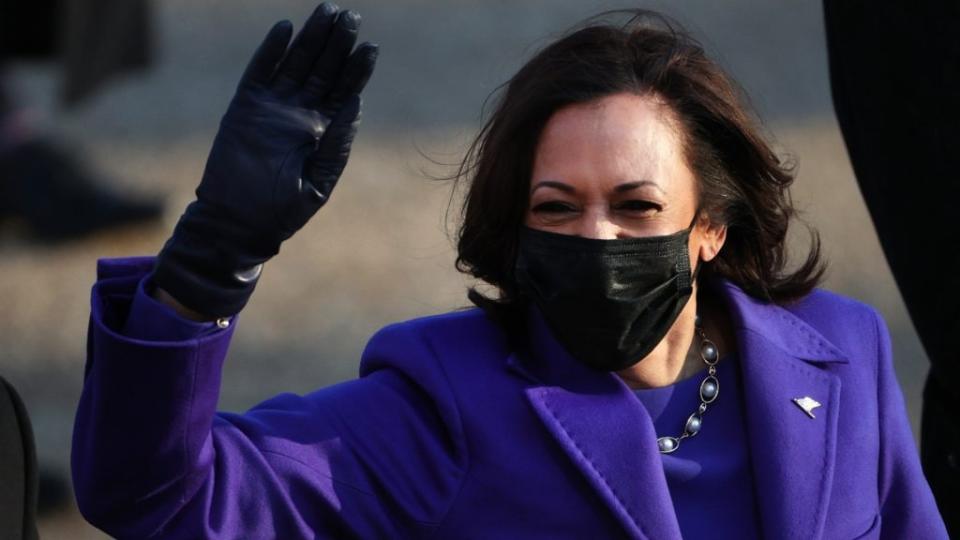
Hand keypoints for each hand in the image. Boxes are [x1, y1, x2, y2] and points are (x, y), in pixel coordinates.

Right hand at [153, 3, 377, 317]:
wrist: (238, 223)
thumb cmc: (281, 211)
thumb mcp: (318, 181)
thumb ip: (335, 144)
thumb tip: (355, 103)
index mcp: (322, 132)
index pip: (344, 90)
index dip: (357, 68)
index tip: (371, 46)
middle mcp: (299, 113)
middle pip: (323, 69)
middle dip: (337, 43)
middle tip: (351, 16)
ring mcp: (272, 107)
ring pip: (295, 63)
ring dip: (311, 37)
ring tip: (326, 11)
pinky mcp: (244, 107)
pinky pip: (258, 72)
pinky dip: (270, 50)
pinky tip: (284, 28)